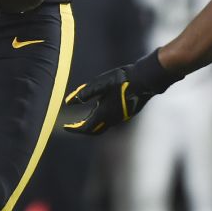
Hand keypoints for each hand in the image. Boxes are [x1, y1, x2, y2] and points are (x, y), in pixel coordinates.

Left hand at [59, 49, 180, 134]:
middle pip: (94, 130)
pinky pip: (110, 121)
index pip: (86, 128)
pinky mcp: (127, 112)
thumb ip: (85, 93)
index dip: (74, 129)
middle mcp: (112, 119)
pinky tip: (100, 109)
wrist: (145, 80)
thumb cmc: (123, 80)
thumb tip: (69, 102)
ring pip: (103, 126)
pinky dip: (101, 119)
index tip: (65, 127)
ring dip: (92, 124)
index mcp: (104, 113)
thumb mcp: (101, 83)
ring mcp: (121, 117)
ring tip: (84, 118)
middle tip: (73, 126)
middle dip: (83, 130)